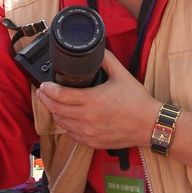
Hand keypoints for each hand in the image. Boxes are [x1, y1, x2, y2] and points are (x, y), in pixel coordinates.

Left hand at [36, 49, 159, 149]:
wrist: (149, 125)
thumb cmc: (137, 101)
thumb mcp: (121, 74)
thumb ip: (105, 60)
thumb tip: (95, 50)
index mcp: (92, 100)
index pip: (60, 95)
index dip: (47, 90)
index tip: (44, 85)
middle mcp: (87, 118)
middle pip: (56, 109)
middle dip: (46, 99)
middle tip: (43, 92)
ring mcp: (88, 133)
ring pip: (61, 123)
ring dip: (54, 112)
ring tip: (53, 103)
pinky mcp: (92, 142)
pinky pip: (71, 134)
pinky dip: (66, 125)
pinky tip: (67, 118)